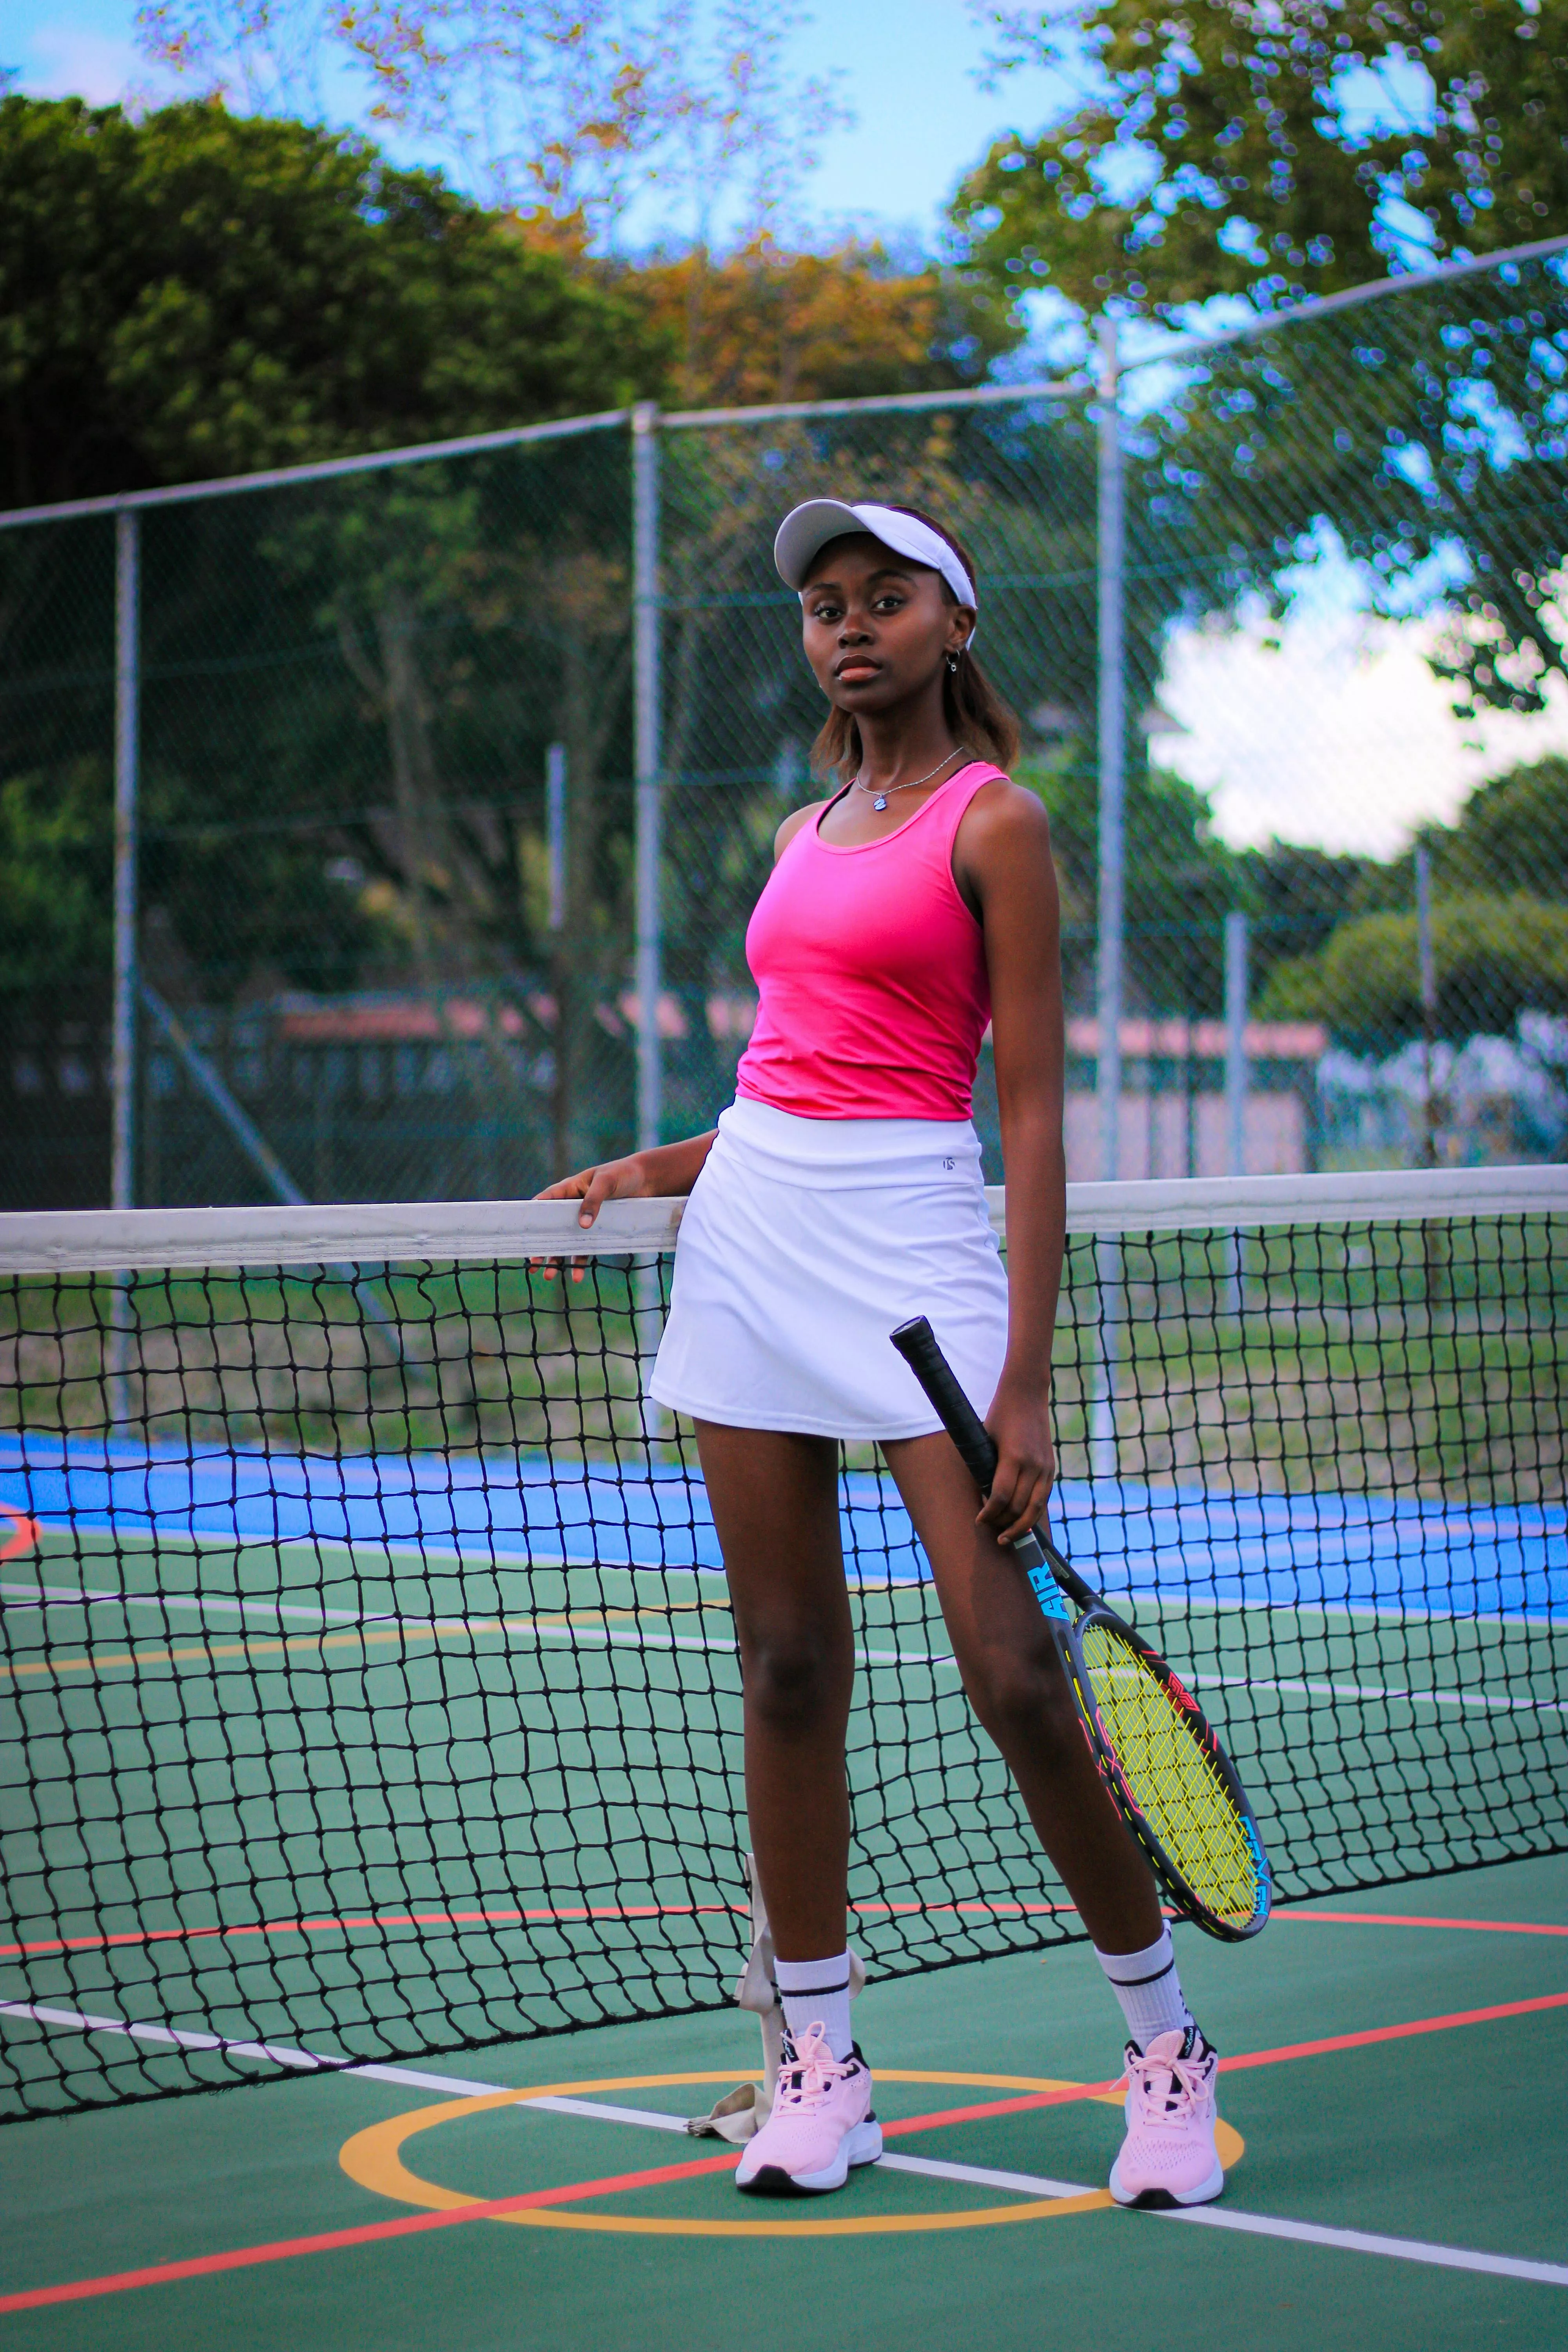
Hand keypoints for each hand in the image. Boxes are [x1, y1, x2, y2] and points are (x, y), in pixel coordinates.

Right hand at [533, 1153, 651, 1278]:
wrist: (649, 1181)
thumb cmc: (624, 1174)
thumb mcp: (606, 1184)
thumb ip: (593, 1202)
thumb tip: (583, 1226)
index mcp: (570, 1188)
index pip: (546, 1201)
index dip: (533, 1215)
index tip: (522, 1231)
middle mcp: (573, 1205)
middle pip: (552, 1227)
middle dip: (542, 1245)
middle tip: (533, 1262)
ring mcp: (585, 1219)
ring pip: (566, 1241)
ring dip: (557, 1259)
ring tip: (548, 1275)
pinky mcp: (599, 1230)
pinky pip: (586, 1248)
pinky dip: (580, 1261)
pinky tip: (576, 1276)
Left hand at [978, 1372, 1055, 1546]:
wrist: (1026, 1395)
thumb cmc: (999, 1416)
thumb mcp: (985, 1439)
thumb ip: (985, 1467)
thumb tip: (980, 1496)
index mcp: (1013, 1456)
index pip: (1001, 1496)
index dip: (989, 1513)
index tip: (979, 1520)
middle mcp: (1033, 1464)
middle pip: (1019, 1507)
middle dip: (1003, 1523)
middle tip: (990, 1529)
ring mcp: (1045, 1467)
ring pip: (1035, 1508)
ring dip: (1020, 1526)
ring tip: (1006, 1536)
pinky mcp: (1051, 1468)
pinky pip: (1043, 1498)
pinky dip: (1032, 1513)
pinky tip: (1021, 1522)